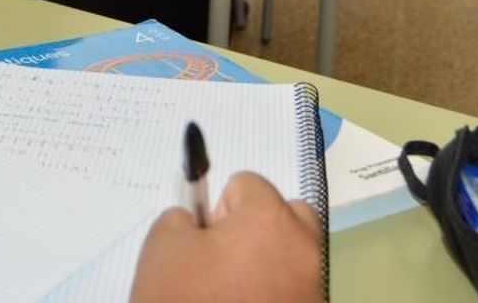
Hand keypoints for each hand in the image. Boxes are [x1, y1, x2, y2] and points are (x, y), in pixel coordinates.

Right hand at [130, 172, 323, 302]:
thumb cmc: (183, 302)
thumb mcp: (162, 247)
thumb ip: (182, 218)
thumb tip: (199, 222)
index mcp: (271, 222)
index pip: (248, 185)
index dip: (219, 210)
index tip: (205, 240)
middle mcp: (305, 252)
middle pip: (290, 215)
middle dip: (260, 229)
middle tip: (225, 261)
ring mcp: (315, 291)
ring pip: (296, 256)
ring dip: (271, 264)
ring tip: (236, 291)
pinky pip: (297, 290)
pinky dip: (277, 294)